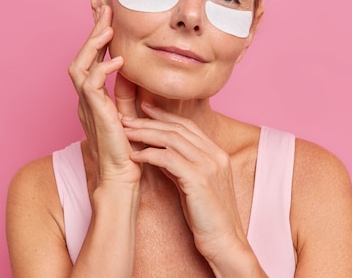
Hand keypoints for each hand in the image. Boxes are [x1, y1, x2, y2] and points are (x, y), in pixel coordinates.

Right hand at [68, 5, 139, 186]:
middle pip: (81, 58)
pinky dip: (102, 69)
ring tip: (108, 29)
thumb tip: (134, 74)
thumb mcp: (129, 115)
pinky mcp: (94, 114)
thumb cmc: (128, 151)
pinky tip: (118, 60)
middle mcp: (85, 100)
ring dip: (93, 45)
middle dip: (93, 34)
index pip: (91, 61)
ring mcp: (87, 107)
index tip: (110, 21)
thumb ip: (127, 95)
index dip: (98, 40)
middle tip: (106, 11)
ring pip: (79, 66)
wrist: (121, 178)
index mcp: (93, 100)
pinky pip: (90, 84)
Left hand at [123, 102, 247, 259]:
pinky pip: (169, 159)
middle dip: (150, 121)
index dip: (164, 115)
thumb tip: (158, 152)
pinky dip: (150, 153)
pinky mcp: (199, 180)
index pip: (188, 125)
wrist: (225, 242)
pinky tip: (135, 155)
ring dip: (145, 133)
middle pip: (178, 128)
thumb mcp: (194, 185)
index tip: (144, 109)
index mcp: (217, 154)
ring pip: (172, 139)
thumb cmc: (208, 218)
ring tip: (125, 132)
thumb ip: (180, 166)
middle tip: (126, 117)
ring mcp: (209, 166)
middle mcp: (215, 155)